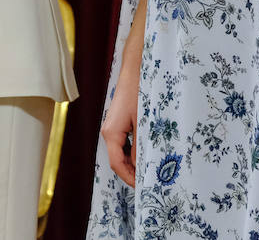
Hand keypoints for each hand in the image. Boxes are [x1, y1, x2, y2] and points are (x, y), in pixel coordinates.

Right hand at [100, 64, 138, 186]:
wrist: (135, 72)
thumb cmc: (139, 94)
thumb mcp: (143, 124)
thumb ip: (140, 147)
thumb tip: (141, 167)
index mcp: (111, 133)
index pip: (116, 164)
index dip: (129, 178)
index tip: (143, 187)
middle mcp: (108, 131)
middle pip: (117, 159)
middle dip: (132, 172)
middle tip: (150, 181)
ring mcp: (112, 127)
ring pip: (120, 152)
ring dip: (133, 162)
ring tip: (150, 170)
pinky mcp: (119, 122)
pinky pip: (123, 143)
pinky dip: (133, 152)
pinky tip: (146, 153)